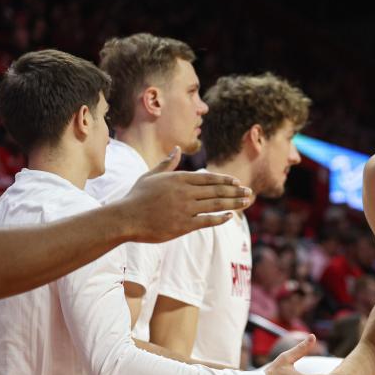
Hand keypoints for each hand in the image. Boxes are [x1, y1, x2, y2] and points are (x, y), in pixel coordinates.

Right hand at [119, 147, 254, 242]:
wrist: (126, 218)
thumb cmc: (136, 197)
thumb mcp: (151, 175)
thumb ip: (167, 164)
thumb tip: (177, 149)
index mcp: (178, 179)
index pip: (208, 178)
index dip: (224, 180)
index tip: (237, 182)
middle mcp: (185, 192)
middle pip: (216, 191)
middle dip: (235, 191)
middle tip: (249, 192)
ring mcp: (185, 209)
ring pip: (216, 205)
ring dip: (234, 203)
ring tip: (246, 202)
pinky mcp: (184, 225)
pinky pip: (207, 221)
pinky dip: (220, 218)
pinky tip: (231, 216)